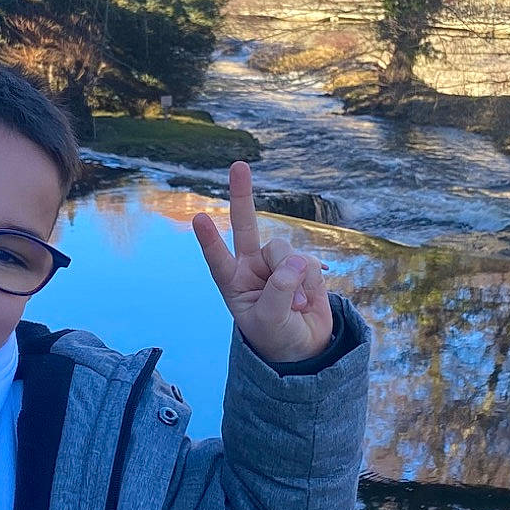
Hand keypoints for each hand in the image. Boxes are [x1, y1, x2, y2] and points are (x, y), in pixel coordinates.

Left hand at [191, 162, 333, 365]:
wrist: (305, 344)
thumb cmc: (276, 335)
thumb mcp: (270, 321)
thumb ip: (279, 291)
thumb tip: (296, 261)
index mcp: (232, 281)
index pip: (218, 258)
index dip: (210, 240)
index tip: (199, 218)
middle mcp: (251, 265)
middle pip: (246, 225)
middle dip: (242, 195)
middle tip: (239, 165)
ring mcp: (277, 261)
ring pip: (284, 250)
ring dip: (293, 277)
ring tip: (295, 305)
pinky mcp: (302, 263)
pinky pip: (308, 262)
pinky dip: (310, 283)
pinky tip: (306, 300)